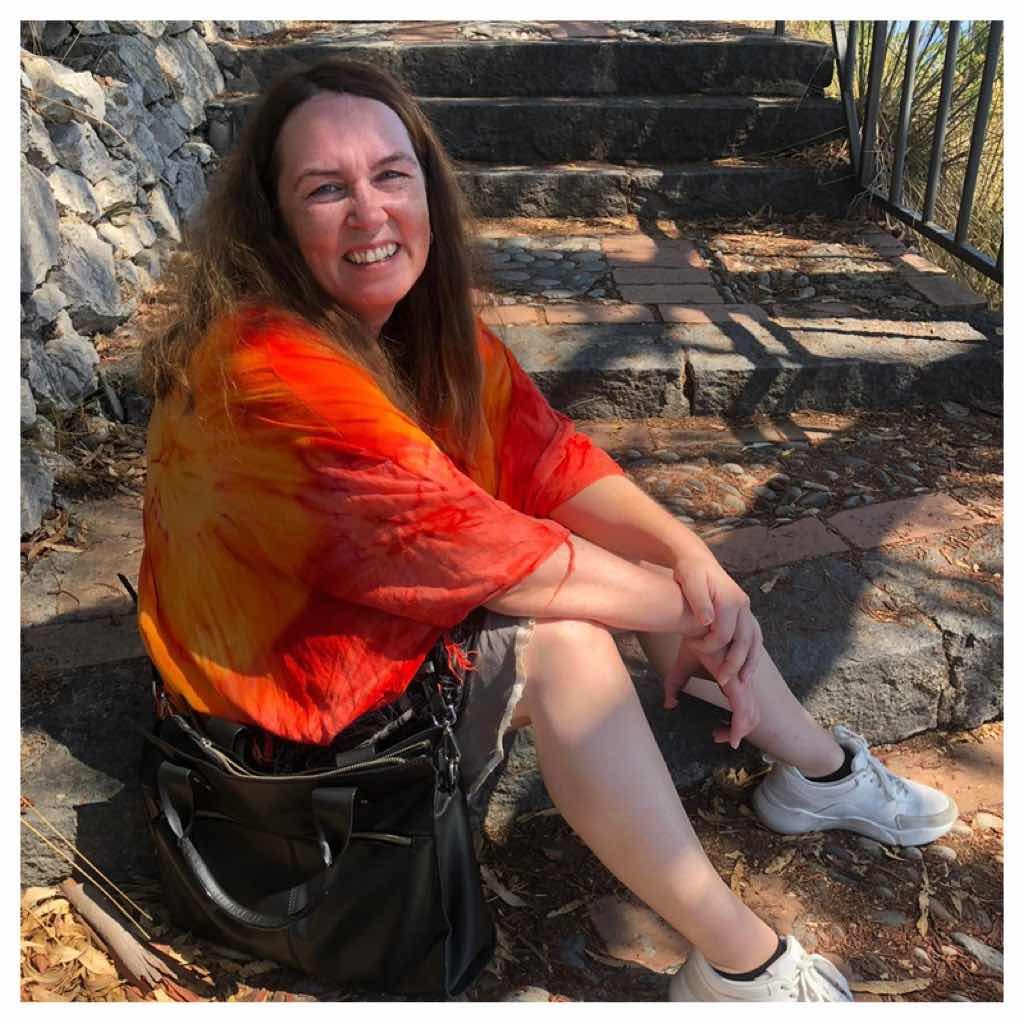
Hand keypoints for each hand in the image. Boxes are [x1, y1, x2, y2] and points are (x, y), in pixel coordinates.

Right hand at [661, 641, 761, 748]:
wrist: (698, 625)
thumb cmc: (693, 642)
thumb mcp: (682, 668)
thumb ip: (676, 686)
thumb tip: (669, 704)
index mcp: (734, 676)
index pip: (744, 706)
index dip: (735, 724)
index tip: (716, 732)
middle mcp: (741, 680)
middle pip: (752, 715)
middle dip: (738, 731)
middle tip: (717, 736)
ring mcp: (741, 682)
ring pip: (750, 716)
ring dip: (737, 732)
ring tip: (719, 736)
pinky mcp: (735, 682)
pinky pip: (743, 711)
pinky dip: (739, 727)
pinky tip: (732, 737)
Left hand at [673, 555, 763, 689]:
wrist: (696, 560)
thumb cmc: (689, 572)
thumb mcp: (690, 581)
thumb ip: (699, 601)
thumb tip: (708, 621)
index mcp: (730, 600)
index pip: (724, 634)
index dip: (708, 646)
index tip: (690, 646)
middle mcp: (743, 605)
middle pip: (744, 641)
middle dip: (734, 663)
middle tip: (722, 682)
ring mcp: (746, 609)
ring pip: (755, 641)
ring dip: (750, 662)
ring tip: (743, 681)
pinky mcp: (744, 613)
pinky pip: (754, 637)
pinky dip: (752, 654)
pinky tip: (747, 668)